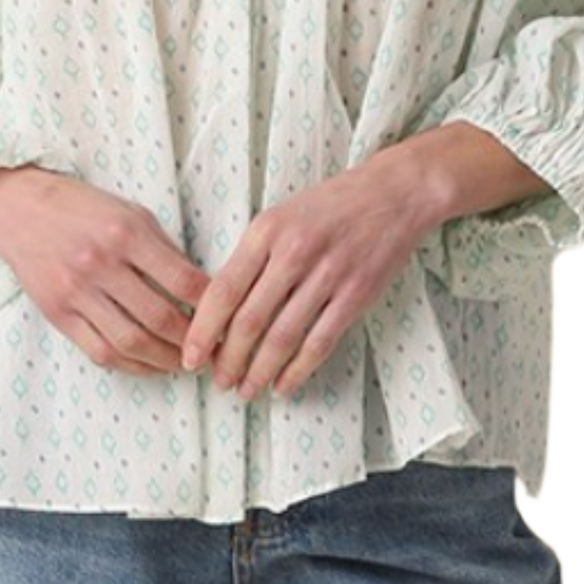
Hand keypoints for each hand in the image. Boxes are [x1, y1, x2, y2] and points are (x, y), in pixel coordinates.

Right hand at [0, 170, 212, 375]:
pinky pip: (100, 351)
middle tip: (212, 351)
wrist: (19, 210)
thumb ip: (163, 249)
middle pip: (160, 317)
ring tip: (184, 364)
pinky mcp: (58, 313)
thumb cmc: (84, 209)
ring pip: (131, 341)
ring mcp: (76, 292)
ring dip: (164, 360)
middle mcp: (101, 263)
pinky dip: (131, 365)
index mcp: (127, 233)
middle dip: (193, 341)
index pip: (182, 279)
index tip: (229, 318)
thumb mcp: (132, 213)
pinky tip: (149, 365)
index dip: (212, 306)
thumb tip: (201, 289)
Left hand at [180, 147, 435, 399]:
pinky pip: (319, 342)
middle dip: (228, 361)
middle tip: (218, 382)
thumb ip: (252, 258)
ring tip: (246, 390)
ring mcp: (327, 275)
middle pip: (249, 321)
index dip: (202, 331)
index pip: (223, 291)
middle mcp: (294, 253)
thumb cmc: (330, 207)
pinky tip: (283, 385)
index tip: (190, 358)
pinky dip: (297, 370)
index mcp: (266, 232)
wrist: (394, 193)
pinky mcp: (356, 294)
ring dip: (259, 372)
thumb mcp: (280, 217)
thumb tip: (219, 310)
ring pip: (282, 338)